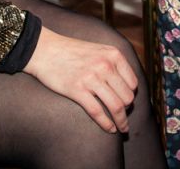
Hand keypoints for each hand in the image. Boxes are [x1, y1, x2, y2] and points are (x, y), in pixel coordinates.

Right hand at [22, 27, 136, 133]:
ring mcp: (91, 78)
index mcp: (113, 55)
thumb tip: (127, 86)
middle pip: (127, 97)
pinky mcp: (77, 89)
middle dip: (127, 110)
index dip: (131, 95)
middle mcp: (105, 65)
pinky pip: (97, 112)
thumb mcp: (99, 50)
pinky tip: (110, 129)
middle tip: (122, 115)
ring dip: (121, 121)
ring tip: (122, 128)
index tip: (126, 102)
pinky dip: (106, 123)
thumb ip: (113, 64)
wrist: (45, 50)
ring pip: (116, 106)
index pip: (133, 83)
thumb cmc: (71, 51)